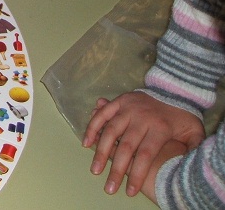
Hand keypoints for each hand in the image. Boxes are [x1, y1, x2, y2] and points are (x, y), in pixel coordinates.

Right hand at [83, 92, 202, 198]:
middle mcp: (142, 118)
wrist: (175, 90)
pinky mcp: (119, 101)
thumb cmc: (184, 117)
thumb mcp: (194, 133)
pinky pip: (103, 115)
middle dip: (116, 169)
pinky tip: (87, 143)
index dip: (137, 174)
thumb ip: (194, 149)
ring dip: (101, 151)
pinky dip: (93, 128)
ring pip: (110, 131)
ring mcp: (128, 108)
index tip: (129, 191)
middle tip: (109, 188)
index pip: (145, 155)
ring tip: (95, 170)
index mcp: (160, 128)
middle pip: (126, 147)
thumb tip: (190, 167)